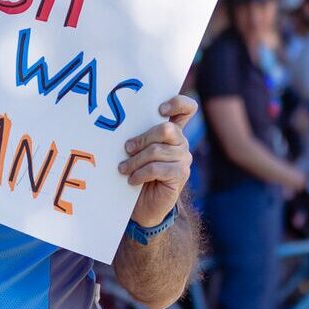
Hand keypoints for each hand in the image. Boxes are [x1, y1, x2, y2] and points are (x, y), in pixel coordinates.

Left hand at [122, 95, 195, 227]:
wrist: (143, 206)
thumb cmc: (137, 174)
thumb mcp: (137, 152)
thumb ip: (138, 138)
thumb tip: (121, 130)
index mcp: (172, 131)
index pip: (186, 108)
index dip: (176, 103)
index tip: (160, 110)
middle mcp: (181, 142)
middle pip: (166, 129)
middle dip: (142, 139)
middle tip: (127, 149)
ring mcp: (184, 158)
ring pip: (157, 151)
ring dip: (135, 161)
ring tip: (123, 169)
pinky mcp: (181, 174)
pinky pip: (157, 168)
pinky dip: (140, 174)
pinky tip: (132, 180)